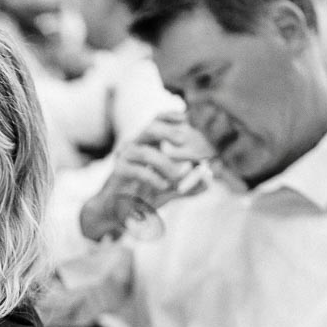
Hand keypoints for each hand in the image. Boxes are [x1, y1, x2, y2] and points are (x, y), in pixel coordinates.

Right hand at [80, 121, 207, 240]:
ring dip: (166, 163)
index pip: (157, 120)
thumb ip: (190, 184)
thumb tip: (209, 178)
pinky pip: (137, 171)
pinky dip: (154, 178)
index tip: (186, 117)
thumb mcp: (170, 189)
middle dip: (169, 131)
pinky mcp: (118, 172)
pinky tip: (164, 186)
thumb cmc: (144, 194)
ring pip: (146, 152)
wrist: (117, 210)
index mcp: (147, 143)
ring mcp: (125, 157)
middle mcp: (135, 145)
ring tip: (180, 174)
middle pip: (151, 128)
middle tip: (183, 140)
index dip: (171, 116)